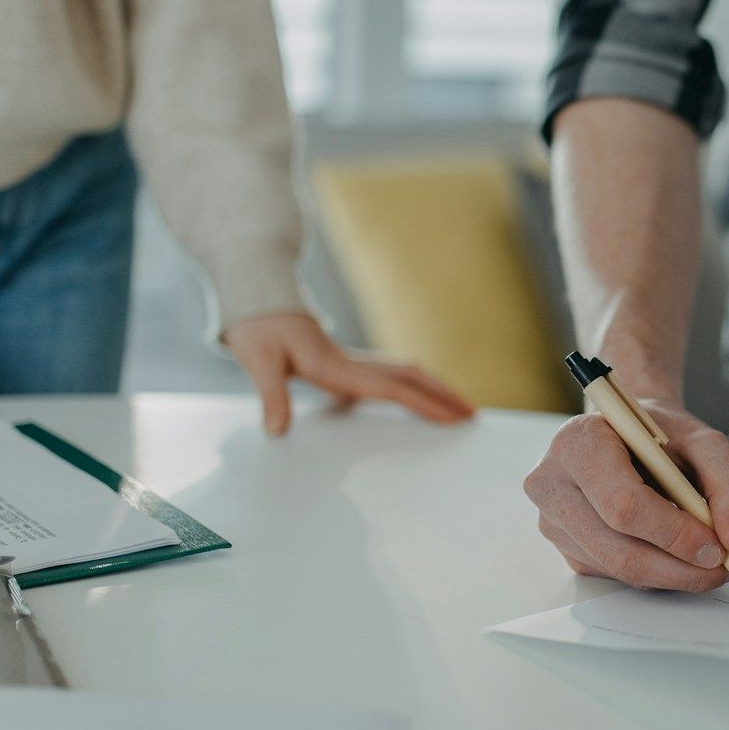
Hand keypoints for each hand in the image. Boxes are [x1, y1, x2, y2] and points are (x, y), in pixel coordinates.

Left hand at [222, 311, 474, 434]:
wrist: (256, 299)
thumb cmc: (257, 329)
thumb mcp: (257, 360)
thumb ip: (270, 396)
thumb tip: (277, 430)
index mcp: (335, 366)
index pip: (390, 388)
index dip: (424, 404)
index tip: (451, 418)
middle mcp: (350, 362)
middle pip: (410, 376)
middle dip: (443, 395)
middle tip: (471, 415)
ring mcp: (350, 361)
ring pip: (403, 374)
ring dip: (431, 389)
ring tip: (455, 408)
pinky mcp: (343, 364)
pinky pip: (386, 378)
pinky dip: (408, 389)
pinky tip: (411, 403)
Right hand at [523, 392, 728, 591]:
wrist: (628, 436)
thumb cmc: (659, 436)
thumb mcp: (704, 443)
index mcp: (579, 442)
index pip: (624, 504)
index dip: (675, 534)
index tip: (717, 547)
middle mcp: (553, 482)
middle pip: (620, 550)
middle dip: (681, 567)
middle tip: (725, 567)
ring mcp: (554, 521)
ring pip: (621, 570)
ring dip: (674, 574)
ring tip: (709, 556)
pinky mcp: (566, 549)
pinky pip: (616, 575)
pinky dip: (657, 572)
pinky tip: (676, 553)